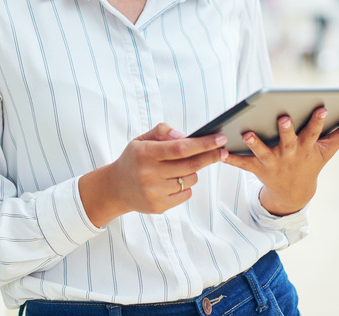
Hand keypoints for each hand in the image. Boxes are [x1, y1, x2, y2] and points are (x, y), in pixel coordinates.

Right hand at [79, 123, 228, 226]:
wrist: (116, 188)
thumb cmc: (134, 159)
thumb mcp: (141, 140)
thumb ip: (161, 132)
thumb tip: (183, 135)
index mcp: (145, 154)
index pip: (180, 148)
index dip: (203, 144)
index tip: (220, 139)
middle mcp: (149, 174)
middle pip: (191, 165)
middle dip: (210, 156)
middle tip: (222, 151)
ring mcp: (154, 192)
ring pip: (190, 179)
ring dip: (192, 171)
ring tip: (179, 168)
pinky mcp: (159, 206)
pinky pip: (186, 193)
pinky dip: (185, 185)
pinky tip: (172, 182)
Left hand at [222, 108, 338, 215]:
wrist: (293, 193)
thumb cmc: (310, 163)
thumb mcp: (327, 151)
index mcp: (307, 147)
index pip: (314, 132)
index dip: (318, 121)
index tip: (322, 107)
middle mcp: (290, 154)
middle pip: (288, 141)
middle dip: (286, 130)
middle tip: (283, 117)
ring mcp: (273, 162)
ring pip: (263, 152)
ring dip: (254, 143)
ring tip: (245, 133)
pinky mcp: (257, 168)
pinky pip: (242, 163)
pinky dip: (231, 158)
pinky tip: (220, 151)